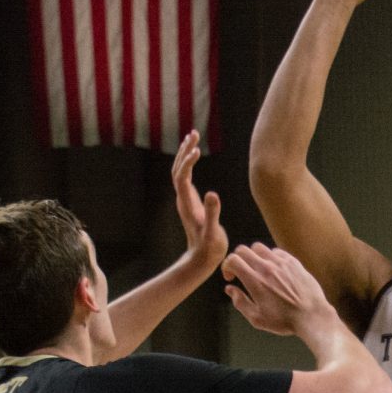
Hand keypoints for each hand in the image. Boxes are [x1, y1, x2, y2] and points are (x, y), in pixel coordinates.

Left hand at [170, 130, 225, 269]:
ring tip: (193, 136)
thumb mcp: (214, 233)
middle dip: (184, 150)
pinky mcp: (190, 200)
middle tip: (194, 133)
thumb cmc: (210, 248)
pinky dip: (189, 162)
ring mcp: (185, 199)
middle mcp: (183, 199)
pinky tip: (196, 154)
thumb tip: (213, 194)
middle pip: (178, 169)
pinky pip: (185, 176)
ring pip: (180, 170)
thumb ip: (213, 213)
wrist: (201, 259)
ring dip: (185, 153)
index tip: (197, 150)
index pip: (182, 177)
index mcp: (187, 204)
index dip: (187, 163)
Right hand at [220, 242, 334, 337]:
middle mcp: (266, 268)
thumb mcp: (257, 319)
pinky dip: (270, 258)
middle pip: (243, 250)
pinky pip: (276, 251)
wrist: (312, 315)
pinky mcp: (293, 262)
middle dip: (237, 260)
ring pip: (258, 248)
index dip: (226, 267)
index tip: (230, 277)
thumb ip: (240, 302)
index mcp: (255, 281)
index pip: (232, 260)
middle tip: (240, 272)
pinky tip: (273, 270)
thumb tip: (230, 289)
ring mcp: (281, 263)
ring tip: (256, 270)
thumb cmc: (284, 321)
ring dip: (253, 256)